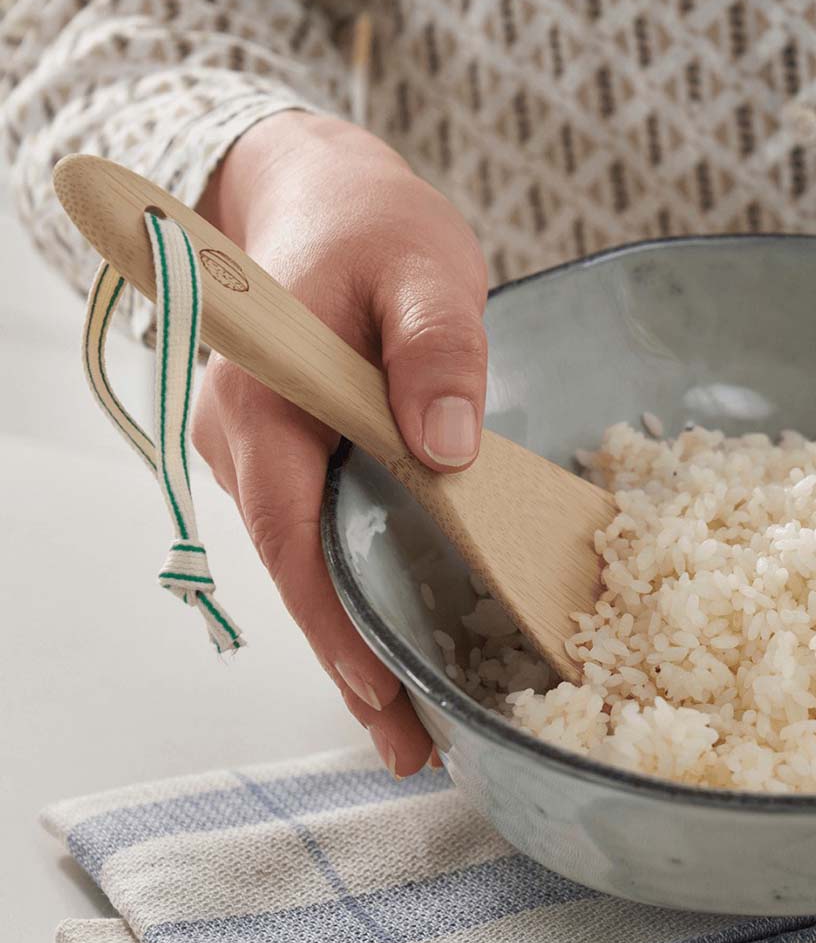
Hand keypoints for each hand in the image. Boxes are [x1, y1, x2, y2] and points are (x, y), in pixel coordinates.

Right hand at [193, 111, 487, 774]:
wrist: (318, 197)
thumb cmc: (370, 228)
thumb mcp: (425, 270)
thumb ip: (436, 350)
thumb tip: (444, 448)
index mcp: (268, 396)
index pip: (293, 532)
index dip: (333, 622)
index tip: (381, 694)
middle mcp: (244, 436)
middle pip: (296, 570)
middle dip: (349, 663)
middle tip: (411, 745)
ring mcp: (259, 449)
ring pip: (303, 561)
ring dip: (353, 634)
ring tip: (414, 713)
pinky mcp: (287, 453)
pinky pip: (313, 533)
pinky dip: (351, 589)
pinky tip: (394, 630)